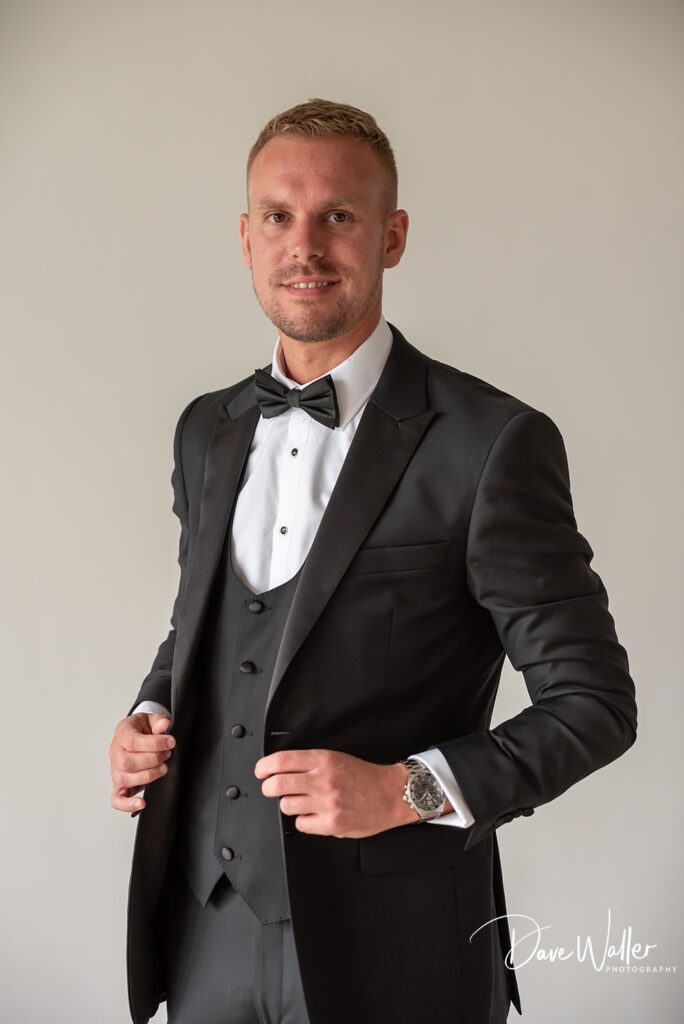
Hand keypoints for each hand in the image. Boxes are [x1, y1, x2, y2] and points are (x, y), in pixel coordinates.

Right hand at [108, 712, 175, 812]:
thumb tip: (164, 725)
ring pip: (125, 779)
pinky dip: (127, 804)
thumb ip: (159, 721)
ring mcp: (116, 771)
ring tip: (163, 768)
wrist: (135, 734)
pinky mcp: (119, 785)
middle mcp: (116, 753)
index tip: (171, 742)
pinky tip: (142, 803)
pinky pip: (117, 799)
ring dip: (148, 776)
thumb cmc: (143, 728)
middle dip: (152, 760)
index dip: (154, 743)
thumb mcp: (151, 718)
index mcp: (122, 735)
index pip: (133, 742)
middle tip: (167, 755)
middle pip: (128, 762)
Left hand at [254, 749, 420, 837]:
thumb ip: (308, 763)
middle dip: (268, 788)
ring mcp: (327, 803)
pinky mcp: (332, 824)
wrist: (390, 794)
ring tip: (302, 802)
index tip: (260, 772)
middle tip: (271, 788)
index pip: (281, 761)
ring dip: (289, 804)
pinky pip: (301, 824)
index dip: (264, 767)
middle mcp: (324, 780)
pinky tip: (315, 815)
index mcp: (323, 760)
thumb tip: (278, 768)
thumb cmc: (362, 776)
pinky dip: (304, 821)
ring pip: (286, 806)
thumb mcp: (335, 758)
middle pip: (277, 784)